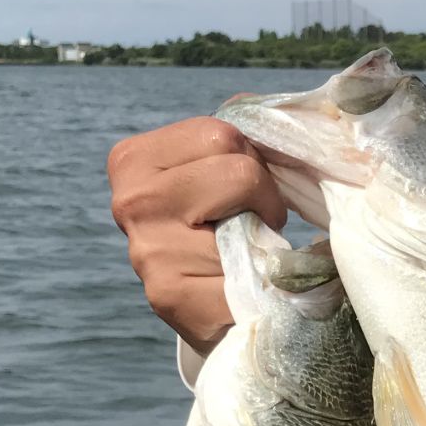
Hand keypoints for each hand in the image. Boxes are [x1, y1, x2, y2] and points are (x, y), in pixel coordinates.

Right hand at [107, 116, 286, 355]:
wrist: (217, 315)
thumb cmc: (223, 233)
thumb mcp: (219, 173)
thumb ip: (240, 137)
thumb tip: (297, 110)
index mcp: (132, 159)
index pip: (221, 132)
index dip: (253, 161)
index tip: (245, 193)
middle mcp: (128, 200)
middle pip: (235, 162)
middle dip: (263, 194)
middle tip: (251, 225)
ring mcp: (145, 249)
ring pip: (245, 207)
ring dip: (264, 234)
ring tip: (244, 253)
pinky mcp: (169, 293)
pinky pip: (247, 266)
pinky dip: (262, 277)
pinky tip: (241, 286)